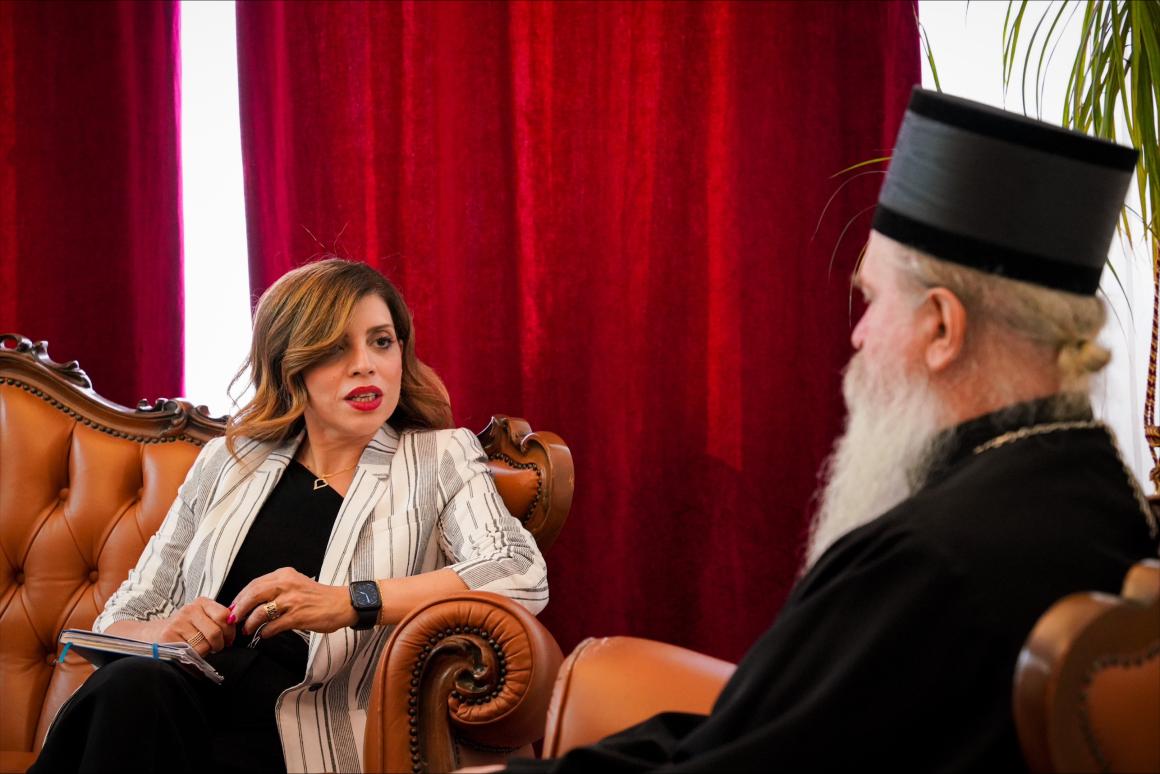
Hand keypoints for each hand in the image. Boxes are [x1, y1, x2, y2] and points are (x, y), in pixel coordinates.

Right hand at [156, 596, 234, 655]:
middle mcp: (189, 610)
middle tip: (215, 647)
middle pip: (216, 632)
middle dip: (219, 644)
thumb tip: (235, 625)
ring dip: (206, 652)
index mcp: (201, 603)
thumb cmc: (184, 628)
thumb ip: (218, 620)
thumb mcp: (202, 618)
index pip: (224, 615)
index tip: (228, 638)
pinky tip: (189, 651)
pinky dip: (194, 656)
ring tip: (200, 648)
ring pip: (204, 645)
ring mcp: (178, 623)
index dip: (230, 631)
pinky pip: (191, 652)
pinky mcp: (168, 636)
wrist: (153, 633)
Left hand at [230, 567, 356, 636]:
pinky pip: (274, 626)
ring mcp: (292, 601)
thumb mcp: (296, 583)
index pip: (255, 584)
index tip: (233, 607)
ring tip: (248, 630)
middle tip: (233, 619)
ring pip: (261, 612)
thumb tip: (252, 602)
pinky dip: (266, 632)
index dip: (240, 597)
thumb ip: (277, 588)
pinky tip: (265, 634)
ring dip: (250, 623)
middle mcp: (287, 585)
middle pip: (254, 595)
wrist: (342, 604)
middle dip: (239, 609)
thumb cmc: (319, 597)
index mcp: (285, 575)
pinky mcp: (298, 616)